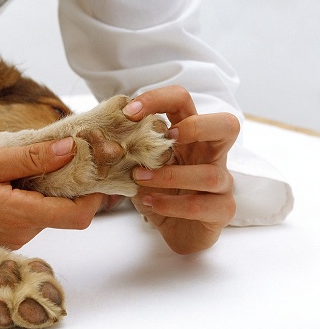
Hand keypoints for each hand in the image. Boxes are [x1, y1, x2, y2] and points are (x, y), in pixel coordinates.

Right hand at [0, 137, 103, 248]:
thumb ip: (29, 159)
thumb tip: (68, 149)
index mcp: (18, 214)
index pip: (77, 215)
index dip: (94, 194)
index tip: (95, 167)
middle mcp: (20, 233)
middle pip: (65, 212)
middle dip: (71, 183)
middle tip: (64, 149)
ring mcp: (12, 237)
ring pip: (47, 212)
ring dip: (48, 187)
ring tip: (31, 159)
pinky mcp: (3, 236)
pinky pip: (29, 216)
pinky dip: (31, 195)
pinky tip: (14, 176)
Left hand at [123, 86, 238, 253]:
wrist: (176, 230)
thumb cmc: (159, 190)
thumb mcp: (140, 164)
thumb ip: (129, 147)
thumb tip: (101, 132)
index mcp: (189, 136)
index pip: (184, 101)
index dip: (159, 98)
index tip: (129, 112)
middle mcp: (210, 154)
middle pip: (227, 125)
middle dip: (195, 127)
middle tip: (167, 139)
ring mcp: (222, 183)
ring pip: (210, 174)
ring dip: (169, 175)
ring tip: (139, 179)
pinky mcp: (222, 210)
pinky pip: (202, 206)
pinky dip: (171, 204)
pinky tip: (150, 202)